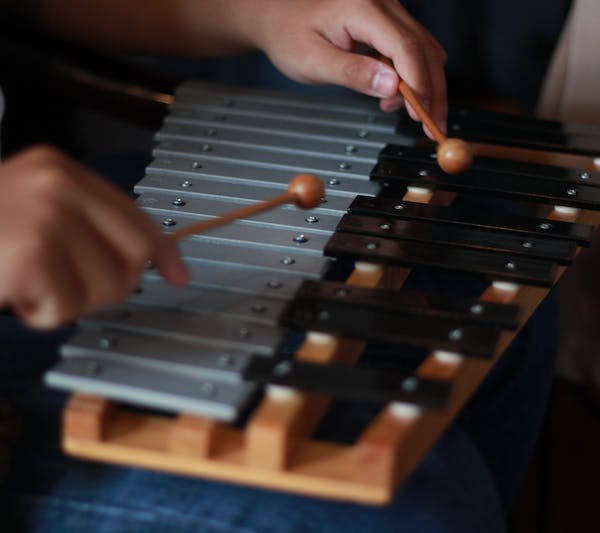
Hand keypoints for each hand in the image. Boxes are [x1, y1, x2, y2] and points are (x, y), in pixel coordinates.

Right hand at [0, 146, 187, 328]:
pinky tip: (13, 292)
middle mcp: (58, 186)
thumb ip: (83, 223)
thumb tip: (143, 261)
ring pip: (105, 289)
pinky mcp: (29, 252)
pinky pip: (66, 306)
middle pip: (132, 259)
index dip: (164, 252)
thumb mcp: (30, 206)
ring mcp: (45, 216)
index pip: (136, 217)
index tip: (179, 275)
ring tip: (30, 283)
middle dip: (107, 286)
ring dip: (69, 301)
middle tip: (64, 282)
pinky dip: (41, 312)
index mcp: (61, 171)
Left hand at [249, 0, 446, 136]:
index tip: (420, 114)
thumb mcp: (314, 61)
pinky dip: (413, 76)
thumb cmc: (289, 35)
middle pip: (425, 49)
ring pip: (426, 50)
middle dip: (432, 92)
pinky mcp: (389, 23)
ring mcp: (390, 11)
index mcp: (362, 8)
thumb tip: (391, 86)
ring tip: (406, 114)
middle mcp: (383, 4)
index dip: (418, 84)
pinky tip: (395, 97)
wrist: (278, 16)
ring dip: (425, 86)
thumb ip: (352, 73)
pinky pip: (413, 50)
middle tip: (432, 127)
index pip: (405, 47)